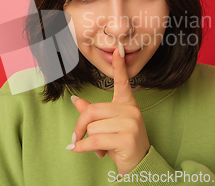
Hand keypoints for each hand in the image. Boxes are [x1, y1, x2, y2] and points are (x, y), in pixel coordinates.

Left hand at [67, 42, 150, 175]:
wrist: (138, 166)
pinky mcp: (127, 138)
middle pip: (92, 111)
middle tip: (77, 137)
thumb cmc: (121, 144)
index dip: (119, 66)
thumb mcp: (106, 126)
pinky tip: (77, 149)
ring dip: (87, 141)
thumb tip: (76, 100)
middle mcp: (131, 110)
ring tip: (98, 148)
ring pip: (92, 127)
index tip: (119, 49)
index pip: (123, 82)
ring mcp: (131, 124)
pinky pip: (94, 140)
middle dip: (80, 126)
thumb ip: (92, 113)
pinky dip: (82, 147)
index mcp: (127, 104)